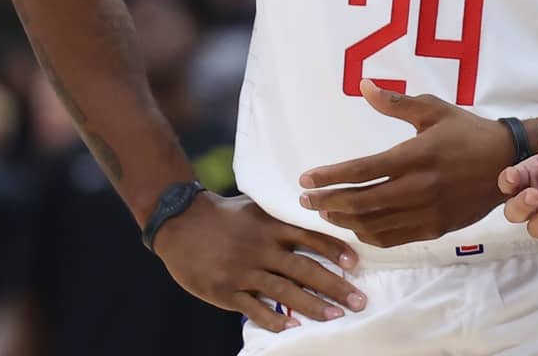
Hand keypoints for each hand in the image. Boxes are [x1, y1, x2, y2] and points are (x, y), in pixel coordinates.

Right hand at [151, 191, 364, 332]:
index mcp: (270, 225)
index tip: (355, 263)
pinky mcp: (226, 291)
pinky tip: (294, 329)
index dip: (334, 250)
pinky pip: (255, 309)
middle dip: (334, 286)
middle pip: (304, 269)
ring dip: (312, 306)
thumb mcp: (255, 207)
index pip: (310, 238)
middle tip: (358, 300)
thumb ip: (281, 217)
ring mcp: (244, 271)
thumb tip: (316, 219)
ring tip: (335, 317)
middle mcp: (261, 248)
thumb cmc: (222, 215)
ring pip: (284, 292)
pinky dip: (275, 320)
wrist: (179, 222)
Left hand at [299, 79, 516, 246]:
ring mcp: (427, 212)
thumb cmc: (466, 131)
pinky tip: (355, 226)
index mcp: (415, 156)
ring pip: (375, 224)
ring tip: (325, 212)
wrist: (506, 162)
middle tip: (306, 200)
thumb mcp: (433, 109)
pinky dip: (369, 235)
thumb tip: (363, 86)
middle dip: (328, 201)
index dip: (330, 176)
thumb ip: (395, 102)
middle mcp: (419, 188)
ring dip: (344, 220)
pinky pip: (394, 238)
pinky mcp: (435, 228)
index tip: (306, 179)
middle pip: (362, 201)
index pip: (362, 170)